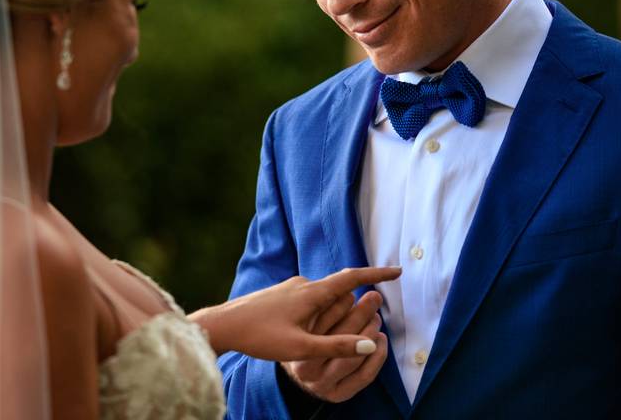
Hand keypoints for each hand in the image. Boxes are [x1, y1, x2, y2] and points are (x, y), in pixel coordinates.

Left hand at [190, 266, 399, 361]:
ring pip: (322, 299)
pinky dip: (315, 316)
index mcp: (311, 293)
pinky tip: (302, 333)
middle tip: (355, 322)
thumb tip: (370, 344)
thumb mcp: (301, 349)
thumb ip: (337, 348)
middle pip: (338, 292)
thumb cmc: (259, 337)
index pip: (352, 278)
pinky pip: (307, 302)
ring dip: (330, 316)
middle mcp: (302, 284)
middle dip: (351, 307)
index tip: (398, 270)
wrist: (222, 325)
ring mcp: (290, 288)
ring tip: (316, 338)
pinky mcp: (280, 295)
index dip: (377, 274)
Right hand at [280, 289, 387, 402]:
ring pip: (355, 358)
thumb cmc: (300, 333)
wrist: (293, 365)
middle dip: (361, 314)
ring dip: (371, 333)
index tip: (352, 291)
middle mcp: (305, 371)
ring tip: (376, 317)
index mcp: (293, 349)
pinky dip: (378, 356)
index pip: (321, 323)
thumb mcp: (303, 317)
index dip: (340, 304)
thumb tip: (347, 275)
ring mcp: (322, 385)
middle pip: (341, 340)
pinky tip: (381, 338)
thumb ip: (321, 301)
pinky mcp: (338, 395)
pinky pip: (365, 375)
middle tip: (374, 298)